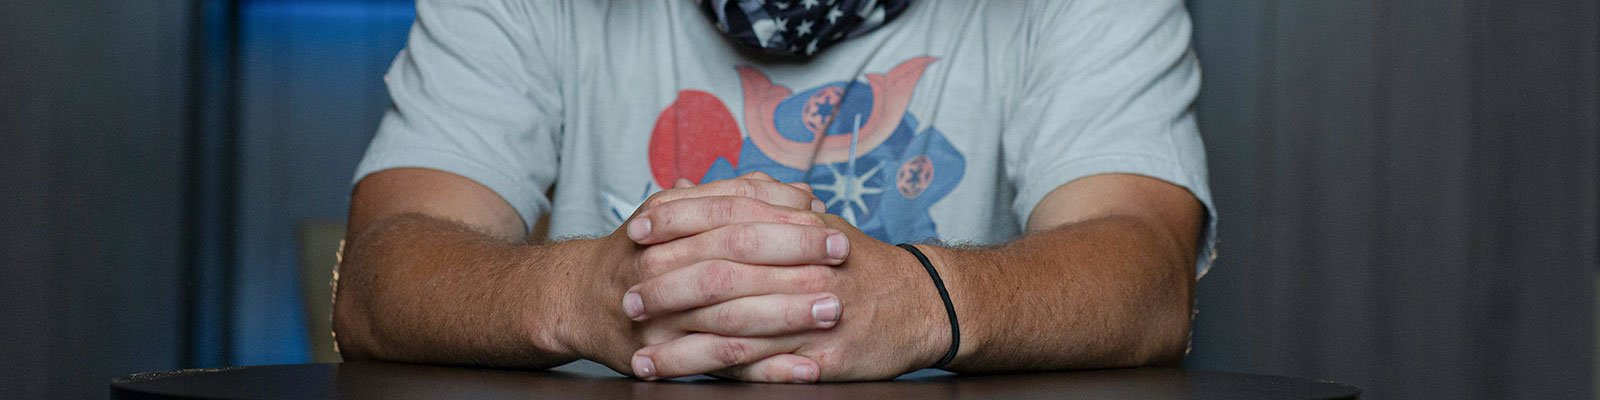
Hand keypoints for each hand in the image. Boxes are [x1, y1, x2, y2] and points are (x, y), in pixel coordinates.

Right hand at [559, 173, 846, 377]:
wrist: (582, 299)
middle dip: (794, 261)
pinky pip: (722, 363)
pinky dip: (768, 368)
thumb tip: (802, 193)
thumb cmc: (646, 250)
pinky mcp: (663, 355)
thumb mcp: (681, 211)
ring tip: (831, 313)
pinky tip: (806, 368)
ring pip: (732, 313)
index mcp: (670, 221)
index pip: (736, 212)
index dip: (785, 218)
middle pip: (736, 258)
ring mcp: (661, 312)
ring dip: (787, 315)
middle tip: (841, 263)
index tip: (831, 224)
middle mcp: (662, 262)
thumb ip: (740, 198)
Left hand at [628, 213, 951, 381]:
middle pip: (722, 272)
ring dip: (681, 346)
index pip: (726, 213)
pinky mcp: (820, 358)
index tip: (635, 230)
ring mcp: (811, 313)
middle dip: (668, 288)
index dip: (678, 221)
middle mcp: (802, 265)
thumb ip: (745, 203)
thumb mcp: (808, 220)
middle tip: (627, 300)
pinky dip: (718, 377)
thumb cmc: (856, 262)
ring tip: (640, 356)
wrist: (923, 303)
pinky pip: (761, 368)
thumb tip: (680, 189)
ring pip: (734, 328)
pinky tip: (688, 382)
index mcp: (797, 225)